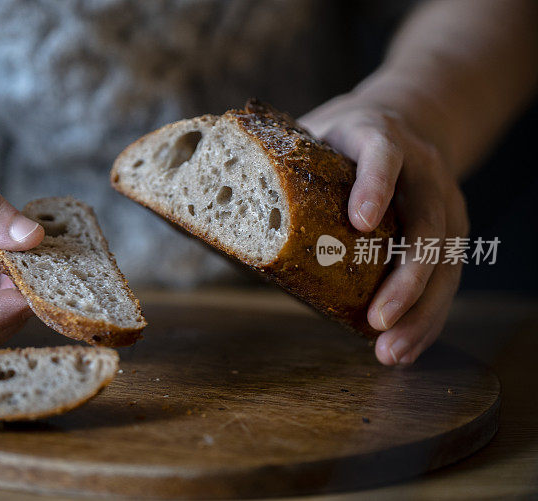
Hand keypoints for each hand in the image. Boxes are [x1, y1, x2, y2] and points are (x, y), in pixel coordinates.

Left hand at [300, 93, 468, 365]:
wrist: (407, 118)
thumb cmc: (342, 139)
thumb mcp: (313, 136)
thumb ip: (278, 168)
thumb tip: (216, 223)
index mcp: (378, 136)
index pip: (382, 155)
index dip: (374, 186)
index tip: (360, 223)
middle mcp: (422, 167)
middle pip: (426, 222)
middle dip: (406, 278)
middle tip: (377, 320)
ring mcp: (444, 197)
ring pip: (445, 258)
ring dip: (420, 311)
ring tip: (391, 352)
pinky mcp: (453, 227)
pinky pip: (448, 275)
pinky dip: (428, 315)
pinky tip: (407, 347)